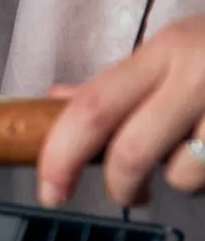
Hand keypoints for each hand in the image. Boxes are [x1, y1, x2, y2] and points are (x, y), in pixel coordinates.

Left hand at [35, 15, 204, 207]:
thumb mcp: (178, 48)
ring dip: (183, 180)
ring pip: (185, 176)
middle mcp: (197, 77)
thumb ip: (123, 81)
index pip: (92, 108)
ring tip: (196, 155)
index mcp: (164, 52)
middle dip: (119, 186)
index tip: (49, 189)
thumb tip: (57, 102)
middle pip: (131, 152)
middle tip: (125, 192)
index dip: (60, 155)